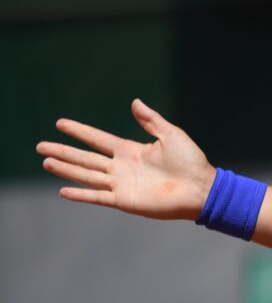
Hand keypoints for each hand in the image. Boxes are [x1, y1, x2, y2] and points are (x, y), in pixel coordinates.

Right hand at [37, 99, 215, 219]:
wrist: (200, 188)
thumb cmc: (190, 161)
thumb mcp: (170, 134)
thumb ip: (151, 120)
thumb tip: (135, 102)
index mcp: (131, 150)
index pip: (97, 139)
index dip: (79, 131)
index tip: (60, 123)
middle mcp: (121, 167)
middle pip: (85, 157)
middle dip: (63, 151)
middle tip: (39, 145)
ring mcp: (121, 184)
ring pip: (86, 175)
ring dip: (66, 169)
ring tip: (46, 161)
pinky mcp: (124, 200)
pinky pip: (98, 196)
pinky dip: (81, 194)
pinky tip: (63, 189)